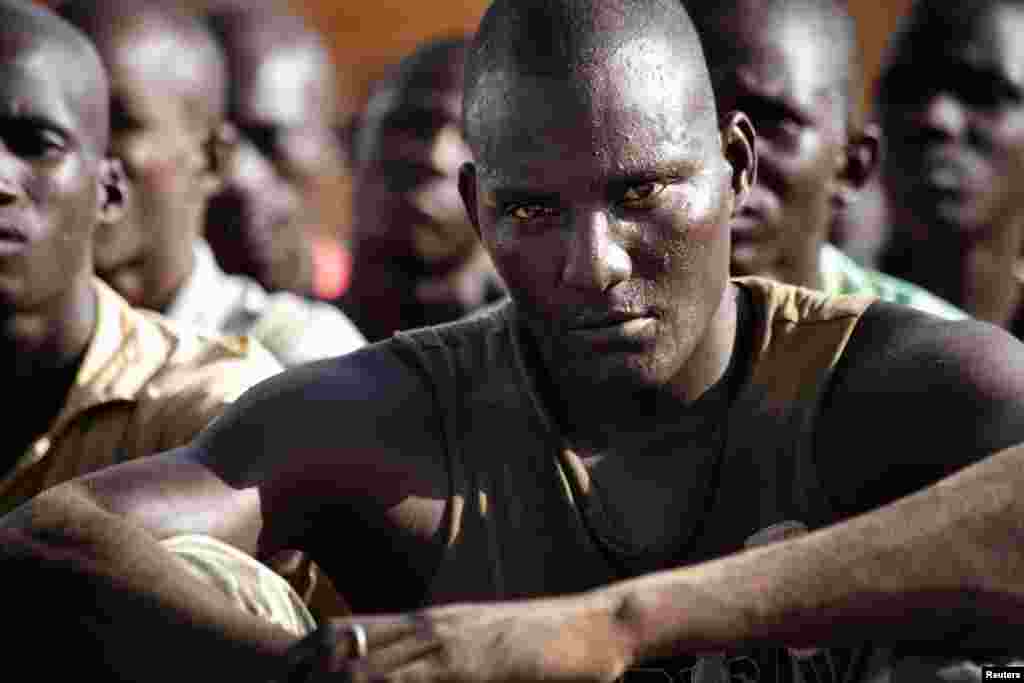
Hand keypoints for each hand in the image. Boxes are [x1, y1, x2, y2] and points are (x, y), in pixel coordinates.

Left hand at [282, 596, 630, 682]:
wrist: (591, 627)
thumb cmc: (534, 643)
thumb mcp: (474, 644)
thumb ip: (434, 656)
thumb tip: (395, 671)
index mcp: (424, 620)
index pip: (344, 630)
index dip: (304, 655)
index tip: (283, 677)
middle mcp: (428, 627)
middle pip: (345, 649)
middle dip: (307, 677)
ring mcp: (450, 645)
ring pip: (372, 669)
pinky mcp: (475, 665)